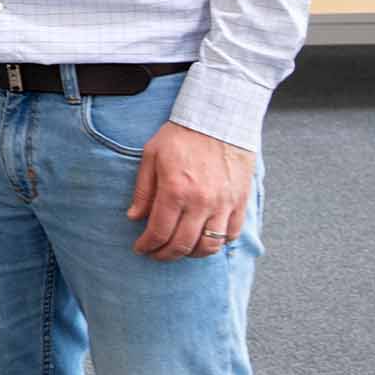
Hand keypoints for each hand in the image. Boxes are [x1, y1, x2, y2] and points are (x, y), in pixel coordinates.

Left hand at [127, 121, 255, 260]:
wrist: (219, 120)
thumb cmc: (182, 135)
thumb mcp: (151, 155)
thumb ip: (143, 189)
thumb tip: (134, 217)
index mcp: (175, 190)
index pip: (159, 231)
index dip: (147, 245)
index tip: (141, 248)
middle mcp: (201, 202)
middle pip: (183, 244)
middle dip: (165, 255)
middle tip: (156, 254)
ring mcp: (224, 204)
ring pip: (209, 246)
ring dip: (191, 254)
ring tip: (179, 249)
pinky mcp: (240, 202)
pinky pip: (232, 234)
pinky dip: (218, 243)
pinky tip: (204, 239)